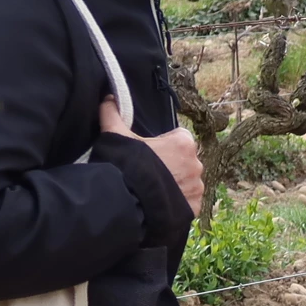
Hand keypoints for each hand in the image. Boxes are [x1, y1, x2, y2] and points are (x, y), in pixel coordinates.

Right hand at [101, 97, 203, 215]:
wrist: (128, 204)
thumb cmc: (125, 166)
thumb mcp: (116, 136)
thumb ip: (112, 115)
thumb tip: (108, 98)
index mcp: (183, 143)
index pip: (179, 138)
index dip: (164, 145)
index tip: (150, 154)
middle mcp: (196, 164)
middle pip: (185, 161)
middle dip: (171, 165)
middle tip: (150, 174)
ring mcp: (197, 187)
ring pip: (188, 182)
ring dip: (176, 185)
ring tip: (154, 191)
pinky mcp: (194, 207)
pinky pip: (188, 202)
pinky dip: (178, 203)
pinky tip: (160, 204)